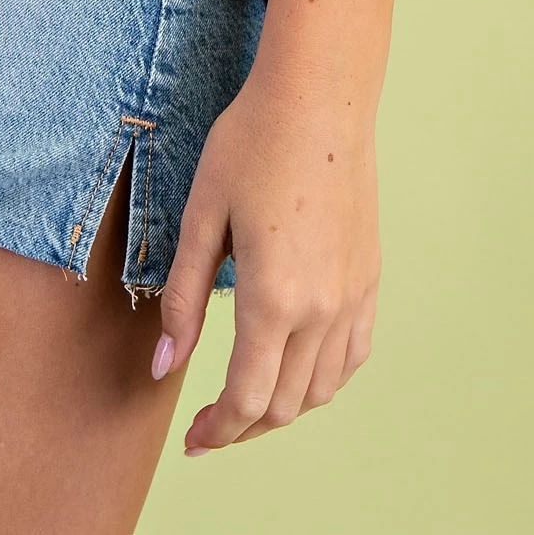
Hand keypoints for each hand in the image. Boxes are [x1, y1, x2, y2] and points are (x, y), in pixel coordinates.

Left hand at [150, 64, 380, 454]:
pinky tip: (299, 367)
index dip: (217, 431)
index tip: (192, 439)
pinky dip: (325, 378)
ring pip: (321, 388)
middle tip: (209, 424)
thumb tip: (164, 366)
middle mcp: (321, 308)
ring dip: (282, 406)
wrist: (319, 95)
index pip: (246, 400)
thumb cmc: (252, 143)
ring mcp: (353, 294)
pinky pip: (354, 354)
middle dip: (243, 427)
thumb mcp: (202, 216)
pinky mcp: (369, 275)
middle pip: (283, 404)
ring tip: (248, 397)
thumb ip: (183, 299)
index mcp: (274, 298)